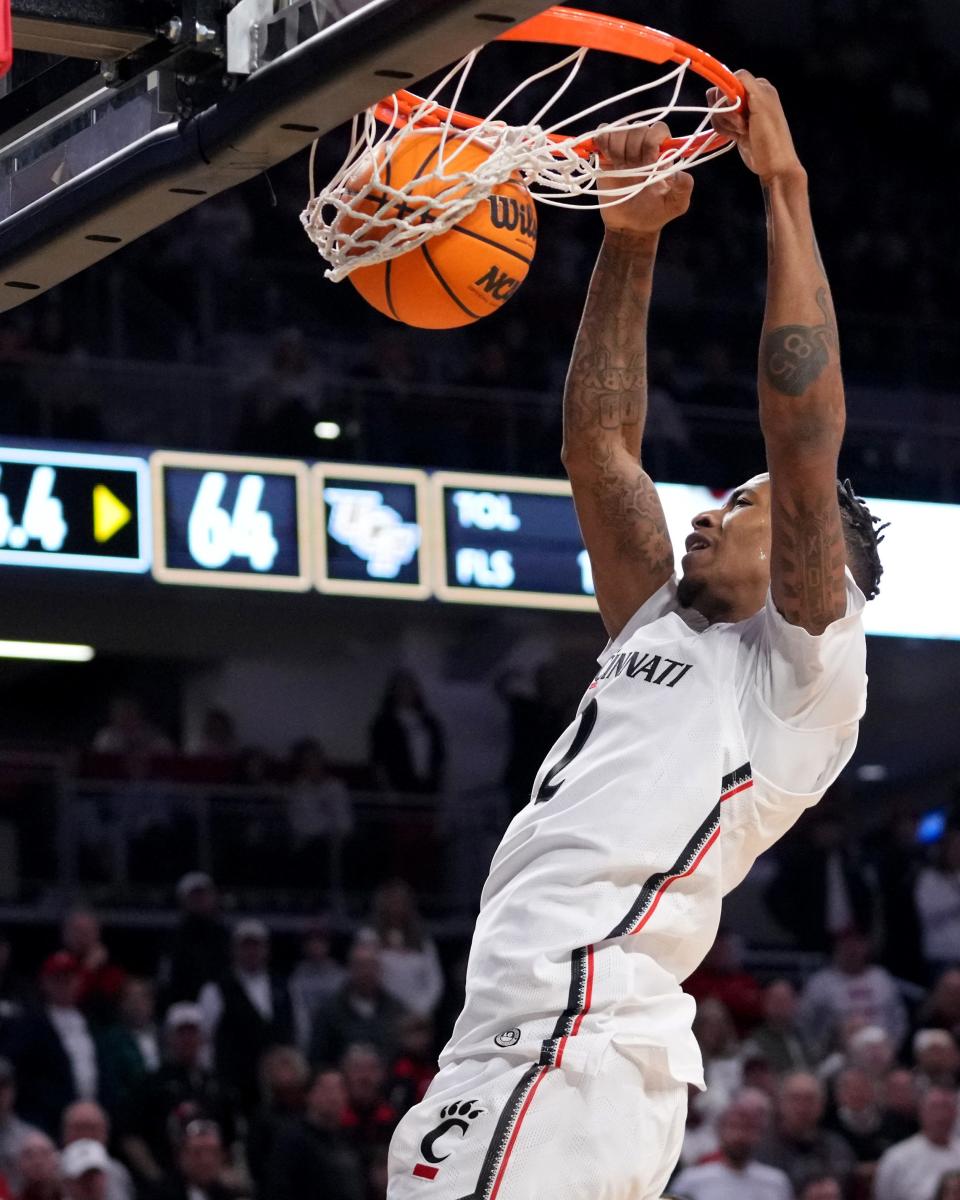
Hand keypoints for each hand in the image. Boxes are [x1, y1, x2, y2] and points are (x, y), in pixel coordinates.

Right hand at [595, 122, 693, 236]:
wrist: (630, 226)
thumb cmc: (656, 212)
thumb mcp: (676, 203)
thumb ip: (683, 186)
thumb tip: (676, 170)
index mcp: (662, 152)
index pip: (658, 130)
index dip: (651, 143)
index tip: (648, 164)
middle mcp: (643, 146)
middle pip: (637, 127)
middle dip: (633, 148)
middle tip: (632, 171)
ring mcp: (624, 148)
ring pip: (620, 128)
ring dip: (618, 147)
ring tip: (619, 167)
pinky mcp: (605, 153)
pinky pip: (602, 132)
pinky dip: (602, 142)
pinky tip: (608, 161)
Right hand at [708, 71, 803, 181]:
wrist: (773, 164)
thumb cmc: (771, 134)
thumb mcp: (761, 102)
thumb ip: (746, 82)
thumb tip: (730, 73)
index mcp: (759, 87)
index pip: (731, 79)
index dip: (728, 94)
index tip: (736, 107)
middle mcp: (750, 97)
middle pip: (720, 95)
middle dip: (726, 111)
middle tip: (742, 123)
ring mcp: (742, 113)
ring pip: (717, 110)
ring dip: (726, 123)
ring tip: (742, 131)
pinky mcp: (736, 127)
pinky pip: (719, 123)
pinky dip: (724, 130)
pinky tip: (736, 137)